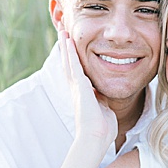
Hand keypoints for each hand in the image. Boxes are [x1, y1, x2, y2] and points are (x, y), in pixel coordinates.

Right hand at [60, 29, 116, 155]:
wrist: (96, 138)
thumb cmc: (102, 129)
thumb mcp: (104, 108)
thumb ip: (103, 99)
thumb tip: (104, 96)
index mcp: (83, 93)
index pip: (76, 70)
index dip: (73, 57)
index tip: (71, 44)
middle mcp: (76, 88)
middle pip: (68, 62)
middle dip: (65, 47)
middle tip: (62, 31)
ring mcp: (76, 87)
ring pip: (68, 61)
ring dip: (65, 45)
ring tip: (62, 29)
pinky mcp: (79, 87)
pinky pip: (74, 66)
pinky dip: (70, 53)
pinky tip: (68, 41)